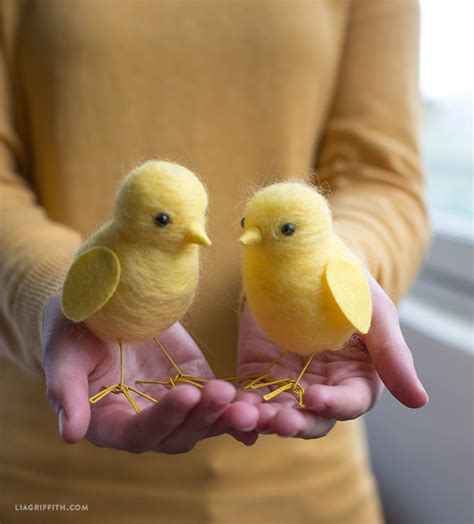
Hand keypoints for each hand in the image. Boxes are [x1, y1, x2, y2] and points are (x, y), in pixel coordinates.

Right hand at [43, 293, 258, 453]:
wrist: (103, 306)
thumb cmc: (74, 330)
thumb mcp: (64, 354)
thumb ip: (66, 392)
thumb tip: (69, 436)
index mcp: (109, 421)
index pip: (137, 433)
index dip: (162, 417)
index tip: (185, 394)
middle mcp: (145, 421)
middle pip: (178, 434)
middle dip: (203, 418)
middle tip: (224, 396)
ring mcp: (174, 404)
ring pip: (204, 423)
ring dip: (227, 418)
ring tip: (251, 407)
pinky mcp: (195, 383)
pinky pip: (219, 403)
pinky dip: (238, 410)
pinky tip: (260, 410)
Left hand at [237, 274, 427, 438]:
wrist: (302, 260)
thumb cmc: (347, 283)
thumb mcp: (373, 311)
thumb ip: (392, 354)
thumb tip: (420, 401)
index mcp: (355, 378)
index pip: (349, 403)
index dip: (334, 404)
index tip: (315, 396)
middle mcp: (322, 387)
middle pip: (311, 418)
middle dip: (295, 422)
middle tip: (278, 420)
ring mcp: (287, 381)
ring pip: (276, 412)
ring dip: (263, 419)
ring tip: (248, 416)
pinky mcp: (257, 371)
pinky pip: (248, 395)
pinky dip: (239, 407)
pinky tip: (229, 410)